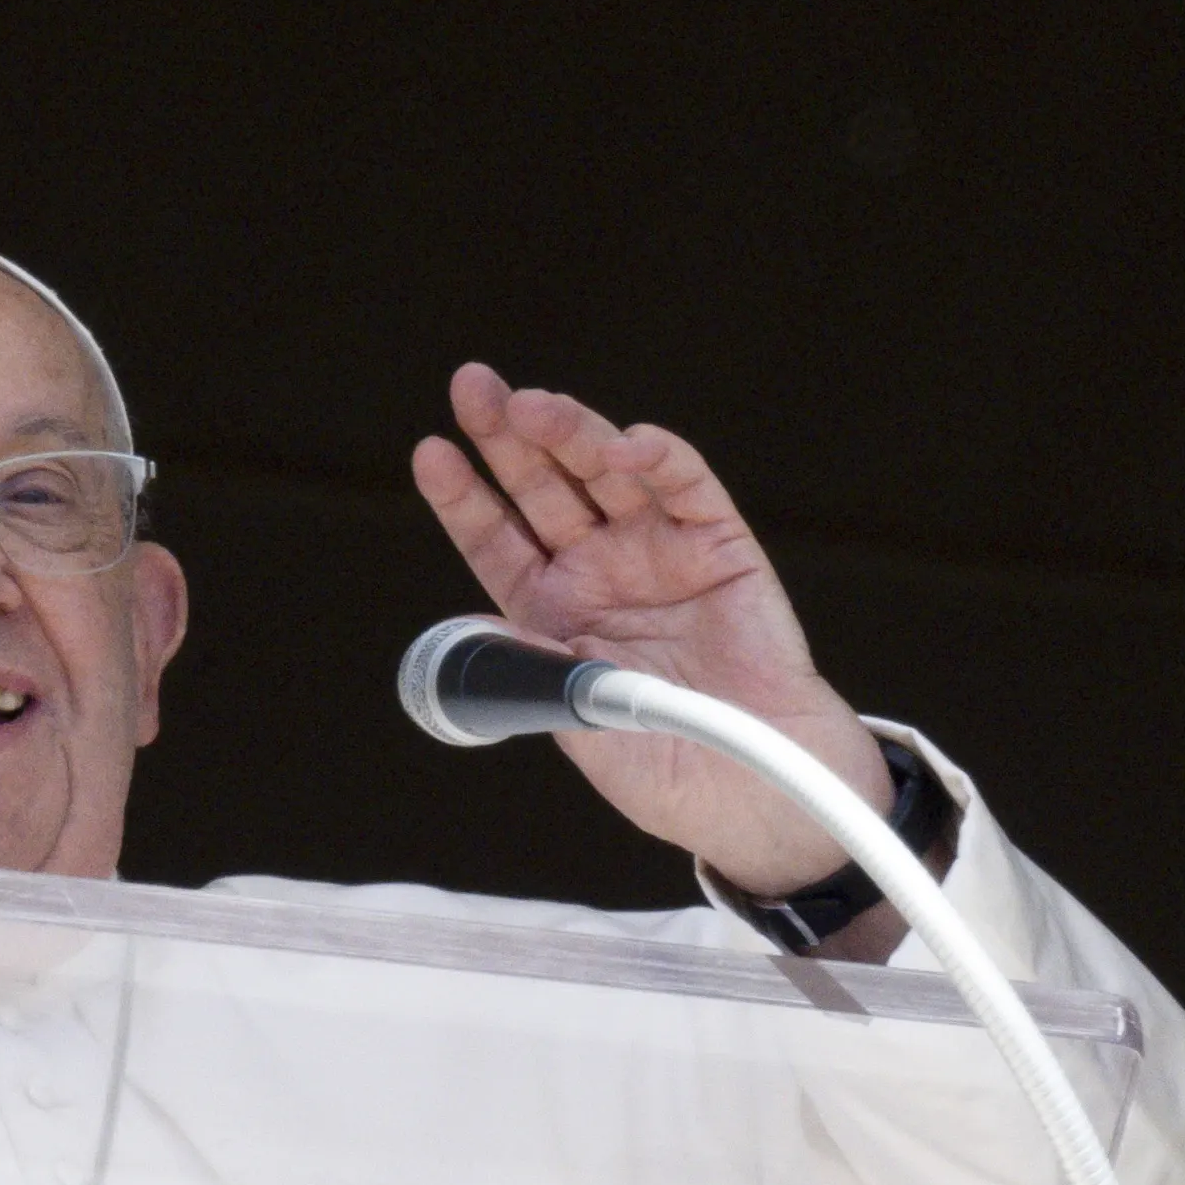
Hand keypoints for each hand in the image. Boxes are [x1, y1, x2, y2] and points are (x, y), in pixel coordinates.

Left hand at [411, 363, 890, 896]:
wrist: (753, 795)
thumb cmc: (664, 769)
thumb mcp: (579, 725)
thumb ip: (538, 673)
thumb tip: (486, 625)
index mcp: (553, 612)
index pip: (497, 541)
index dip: (464, 497)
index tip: (431, 453)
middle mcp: (601, 570)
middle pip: (543, 488)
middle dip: (507, 437)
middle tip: (474, 389)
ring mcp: (658, 552)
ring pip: (604, 473)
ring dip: (571, 434)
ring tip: (535, 409)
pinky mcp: (720, 545)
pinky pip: (686, 487)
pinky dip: (659, 459)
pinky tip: (626, 444)